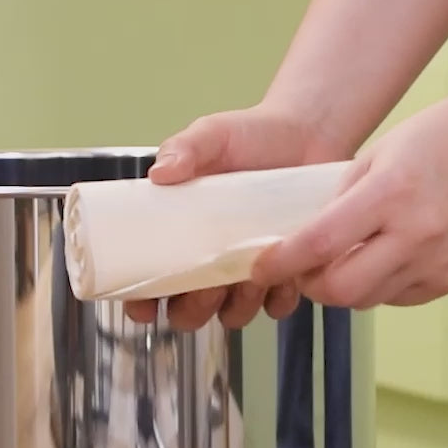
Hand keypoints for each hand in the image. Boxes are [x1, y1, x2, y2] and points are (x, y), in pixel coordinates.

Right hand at [124, 105, 341, 331]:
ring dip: (236, 305)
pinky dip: (278, 297)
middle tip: (204, 286)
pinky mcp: (286, 273)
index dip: (140, 302)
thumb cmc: (252, 134)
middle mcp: (209, 259)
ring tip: (248, 274)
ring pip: (231, 315)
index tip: (142, 308)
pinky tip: (283, 272)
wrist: (307, 133)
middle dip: (192, 309)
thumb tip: (160, 173)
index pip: (147, 282)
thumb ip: (184, 149)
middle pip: (187, 312)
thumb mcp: (211, 135)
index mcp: (179, 234)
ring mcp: (247, 270)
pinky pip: (277, 305)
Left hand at [251, 91, 447, 308]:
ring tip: (342, 258)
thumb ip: (334, 206)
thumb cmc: (426, 143)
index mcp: (390, 194)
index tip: (260, 268)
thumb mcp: (368, 160)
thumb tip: (297, 249)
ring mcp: (439, 261)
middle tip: (301, 268)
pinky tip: (381, 256)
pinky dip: (377, 285)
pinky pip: (396, 297)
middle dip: (311, 285)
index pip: (321, 244)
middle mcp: (418, 233)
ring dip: (343, 287)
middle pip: (342, 290)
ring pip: (367, 300)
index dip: (282, 263)